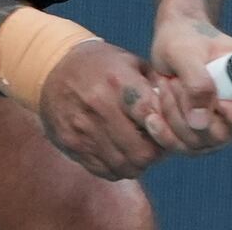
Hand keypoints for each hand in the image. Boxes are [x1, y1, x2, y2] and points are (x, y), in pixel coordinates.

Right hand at [35, 40, 167, 180]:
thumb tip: (180, 108)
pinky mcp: (72, 143)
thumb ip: (154, 84)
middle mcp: (99, 105)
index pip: (150, 116)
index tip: (164, 127)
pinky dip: (116, 168)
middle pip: (141, 152)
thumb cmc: (99, 65)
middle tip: (154, 145)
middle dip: (154, 153)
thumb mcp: (128, 61)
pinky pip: (103, 170)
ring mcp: (83, 128)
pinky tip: (118, 152)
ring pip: (124, 166)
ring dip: (136, 163)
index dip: (164, 128)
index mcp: (118, 81)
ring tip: (137, 150)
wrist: (52, 68)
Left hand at [148, 14, 231, 153]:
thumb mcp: (184, 51)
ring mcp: (223, 127)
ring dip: (173, 115)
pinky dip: (163, 131)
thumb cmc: (183, 38)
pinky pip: (182, 148)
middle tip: (173, 80)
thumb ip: (196, 82)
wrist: (170, 44)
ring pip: (199, 142)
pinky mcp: (201, 137)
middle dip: (188, 108)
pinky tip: (152, 116)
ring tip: (164, 86)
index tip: (214, 96)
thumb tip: (200, 123)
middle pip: (223, 134)